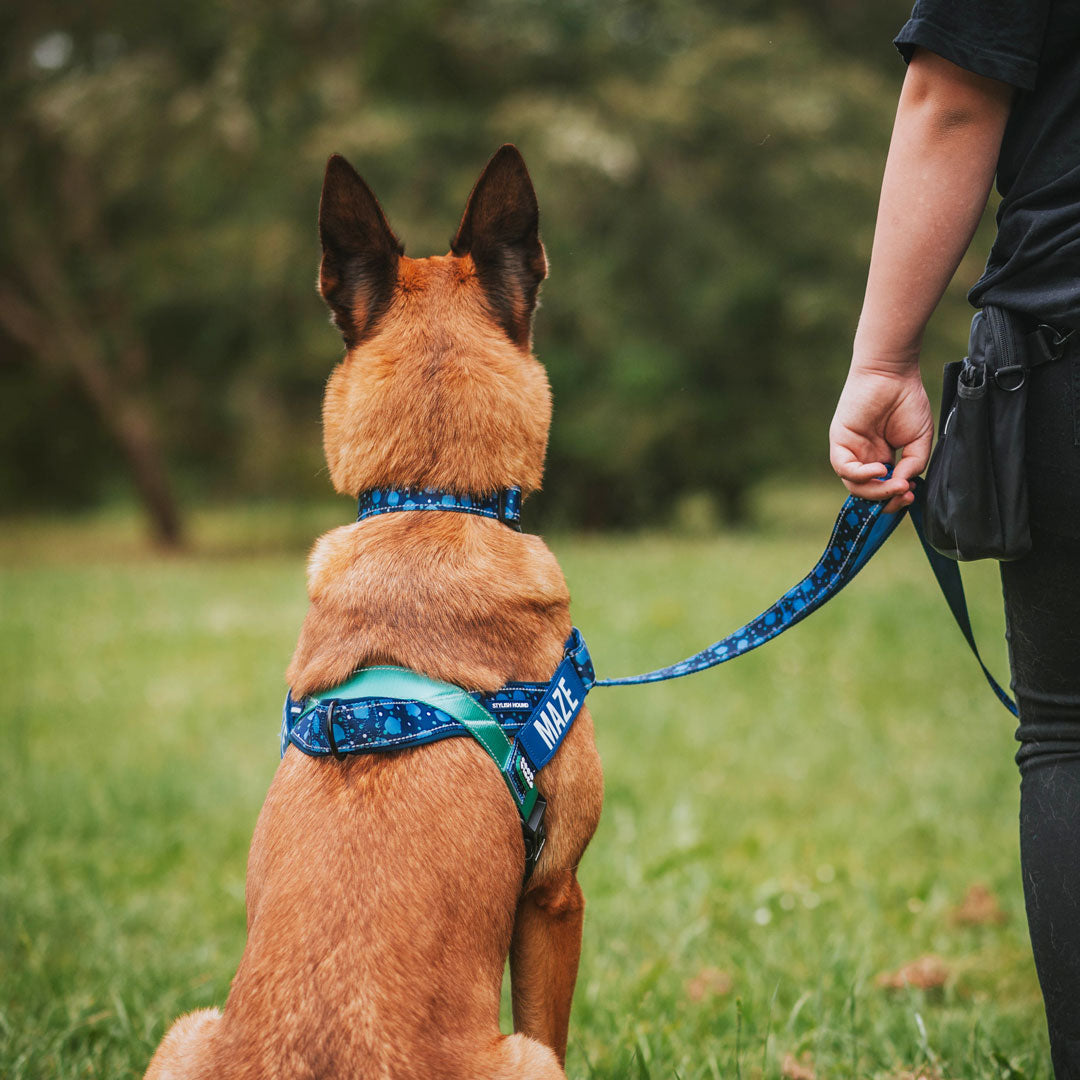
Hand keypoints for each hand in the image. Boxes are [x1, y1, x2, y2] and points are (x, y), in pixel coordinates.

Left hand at [829, 365, 933, 512]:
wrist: (893, 374)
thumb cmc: (907, 402)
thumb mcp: (919, 440)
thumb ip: (913, 465)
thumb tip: (903, 485)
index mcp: (882, 460)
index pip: (882, 491)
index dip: (895, 500)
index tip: (912, 496)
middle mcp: (864, 459)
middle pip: (868, 493)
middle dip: (887, 500)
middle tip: (905, 496)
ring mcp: (850, 451)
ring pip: (855, 486)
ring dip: (877, 491)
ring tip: (897, 486)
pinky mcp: (840, 442)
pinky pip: (844, 468)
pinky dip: (861, 475)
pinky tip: (880, 469)